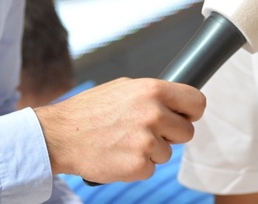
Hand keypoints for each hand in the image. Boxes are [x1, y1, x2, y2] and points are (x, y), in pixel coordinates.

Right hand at [33, 77, 205, 182]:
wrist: (60, 135)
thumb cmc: (91, 110)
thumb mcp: (124, 88)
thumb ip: (153, 95)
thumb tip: (177, 101)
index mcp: (153, 90)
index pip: (196, 102)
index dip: (192, 112)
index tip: (184, 117)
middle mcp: (153, 113)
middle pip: (187, 132)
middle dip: (170, 135)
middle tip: (144, 132)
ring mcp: (147, 141)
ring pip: (168, 153)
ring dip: (151, 151)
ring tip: (124, 141)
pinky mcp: (138, 165)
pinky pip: (151, 169)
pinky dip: (137, 166)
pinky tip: (118, 154)